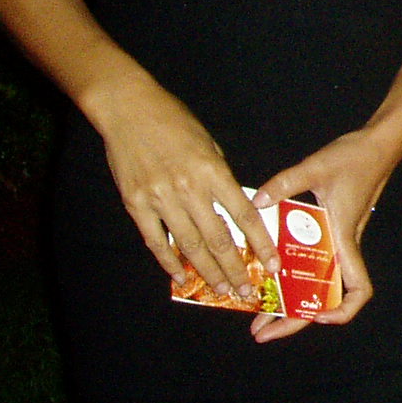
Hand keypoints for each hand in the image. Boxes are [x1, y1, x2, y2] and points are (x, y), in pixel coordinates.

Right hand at [95, 78, 273, 300]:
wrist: (129, 110)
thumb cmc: (176, 123)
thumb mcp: (210, 145)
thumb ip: (221, 179)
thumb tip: (235, 211)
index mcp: (214, 172)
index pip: (244, 216)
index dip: (261, 244)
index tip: (272, 265)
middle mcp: (189, 189)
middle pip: (218, 239)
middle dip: (236, 269)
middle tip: (247, 291)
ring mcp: (160, 199)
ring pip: (189, 246)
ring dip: (208, 272)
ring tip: (222, 290)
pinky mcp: (136, 204)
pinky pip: (156, 241)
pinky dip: (169, 261)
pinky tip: (181, 277)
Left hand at [244, 127, 398, 341]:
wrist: (377, 144)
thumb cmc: (354, 158)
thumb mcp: (316, 167)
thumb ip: (285, 183)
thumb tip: (257, 200)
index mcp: (343, 239)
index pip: (357, 290)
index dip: (340, 310)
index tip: (315, 315)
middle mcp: (342, 247)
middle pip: (325, 300)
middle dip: (294, 321)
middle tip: (259, 332)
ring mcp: (337, 241)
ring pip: (316, 284)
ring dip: (290, 304)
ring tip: (258, 315)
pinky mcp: (332, 230)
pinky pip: (313, 263)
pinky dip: (292, 277)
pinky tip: (269, 275)